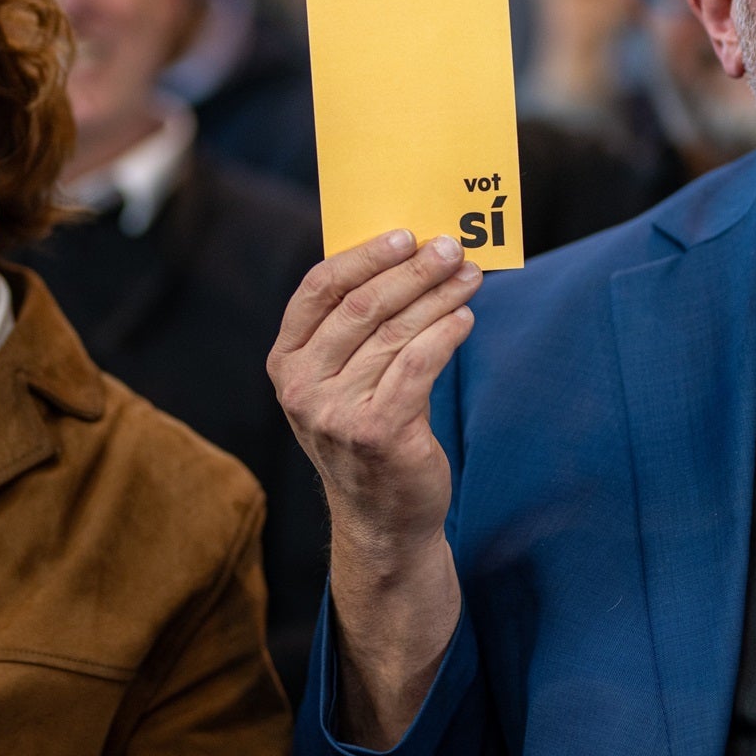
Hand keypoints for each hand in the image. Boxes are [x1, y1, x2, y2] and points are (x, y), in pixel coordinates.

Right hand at [268, 229, 480, 745]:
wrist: (383, 520)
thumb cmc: (367, 434)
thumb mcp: (340, 382)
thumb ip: (354, 329)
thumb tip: (407, 256)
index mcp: (286, 364)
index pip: (317, 290)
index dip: (362, 256)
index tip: (404, 235)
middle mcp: (302, 387)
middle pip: (362, 306)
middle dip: (412, 270)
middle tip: (450, 247)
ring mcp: (336, 412)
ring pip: (397, 332)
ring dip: (439, 296)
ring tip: (469, 276)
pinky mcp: (378, 431)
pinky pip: (420, 363)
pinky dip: (447, 332)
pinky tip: (465, 318)